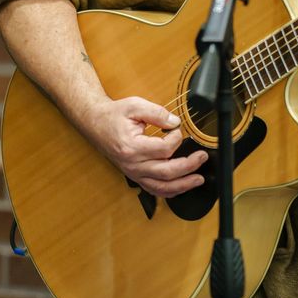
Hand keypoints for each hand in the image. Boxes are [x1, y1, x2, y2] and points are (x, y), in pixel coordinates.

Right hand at [86, 97, 206, 198]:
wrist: (95, 123)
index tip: (178, 130)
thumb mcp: (135, 106)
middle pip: (166, 172)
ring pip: (161, 187)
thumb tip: (176, 122)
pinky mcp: (135, 176)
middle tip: (202, 158)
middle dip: (188, 166)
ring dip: (182, 185)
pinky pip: (154, 189)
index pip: (163, 149)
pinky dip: (170, 191)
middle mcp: (132, 164)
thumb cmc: (114, 115)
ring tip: (198, 179)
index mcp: (132, 147)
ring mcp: (133, 173)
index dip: (176, 139)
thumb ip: (157, 113)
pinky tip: (182, 187)